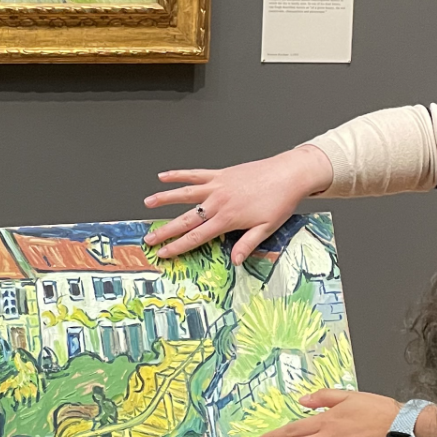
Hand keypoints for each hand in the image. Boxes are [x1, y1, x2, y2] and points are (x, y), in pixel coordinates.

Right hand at [143, 146, 332, 263]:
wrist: (288, 174)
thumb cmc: (280, 202)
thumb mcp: (266, 229)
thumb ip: (247, 244)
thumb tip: (235, 261)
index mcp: (227, 219)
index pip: (196, 236)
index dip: (177, 246)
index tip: (163, 253)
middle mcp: (218, 202)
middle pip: (185, 219)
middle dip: (165, 230)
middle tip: (149, 238)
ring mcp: (217, 186)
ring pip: (184, 194)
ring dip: (164, 199)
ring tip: (148, 204)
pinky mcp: (220, 174)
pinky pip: (195, 174)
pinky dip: (178, 175)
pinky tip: (164, 176)